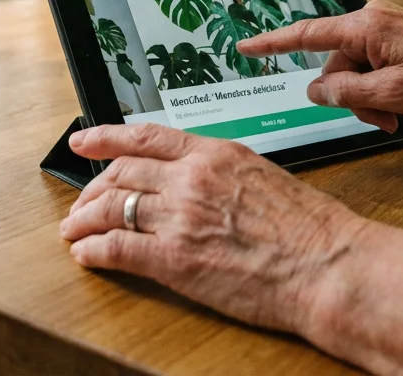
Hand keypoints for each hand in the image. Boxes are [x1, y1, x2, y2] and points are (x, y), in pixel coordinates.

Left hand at [59, 123, 367, 335]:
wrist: (328, 265)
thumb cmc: (312, 229)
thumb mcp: (264, 177)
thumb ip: (224, 175)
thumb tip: (202, 181)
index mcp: (216, 153)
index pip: (146, 136)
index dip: (106, 137)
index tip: (84, 140)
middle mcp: (191, 178)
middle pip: (121, 173)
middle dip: (93, 188)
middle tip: (82, 203)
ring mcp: (180, 216)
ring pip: (110, 208)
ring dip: (84, 221)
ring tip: (74, 231)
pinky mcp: (174, 258)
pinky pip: (116, 248)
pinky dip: (94, 251)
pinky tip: (87, 256)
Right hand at [237, 0, 402, 128]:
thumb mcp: (391, 94)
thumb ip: (345, 93)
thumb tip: (315, 89)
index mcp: (365, 27)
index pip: (306, 35)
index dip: (271, 43)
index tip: (246, 48)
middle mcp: (371, 21)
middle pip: (335, 64)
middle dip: (349, 96)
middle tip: (378, 119)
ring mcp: (386, 29)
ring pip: (355, 71)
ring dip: (368, 98)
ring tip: (395, 115)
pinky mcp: (398, 38)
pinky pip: (373, 66)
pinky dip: (380, 89)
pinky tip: (401, 105)